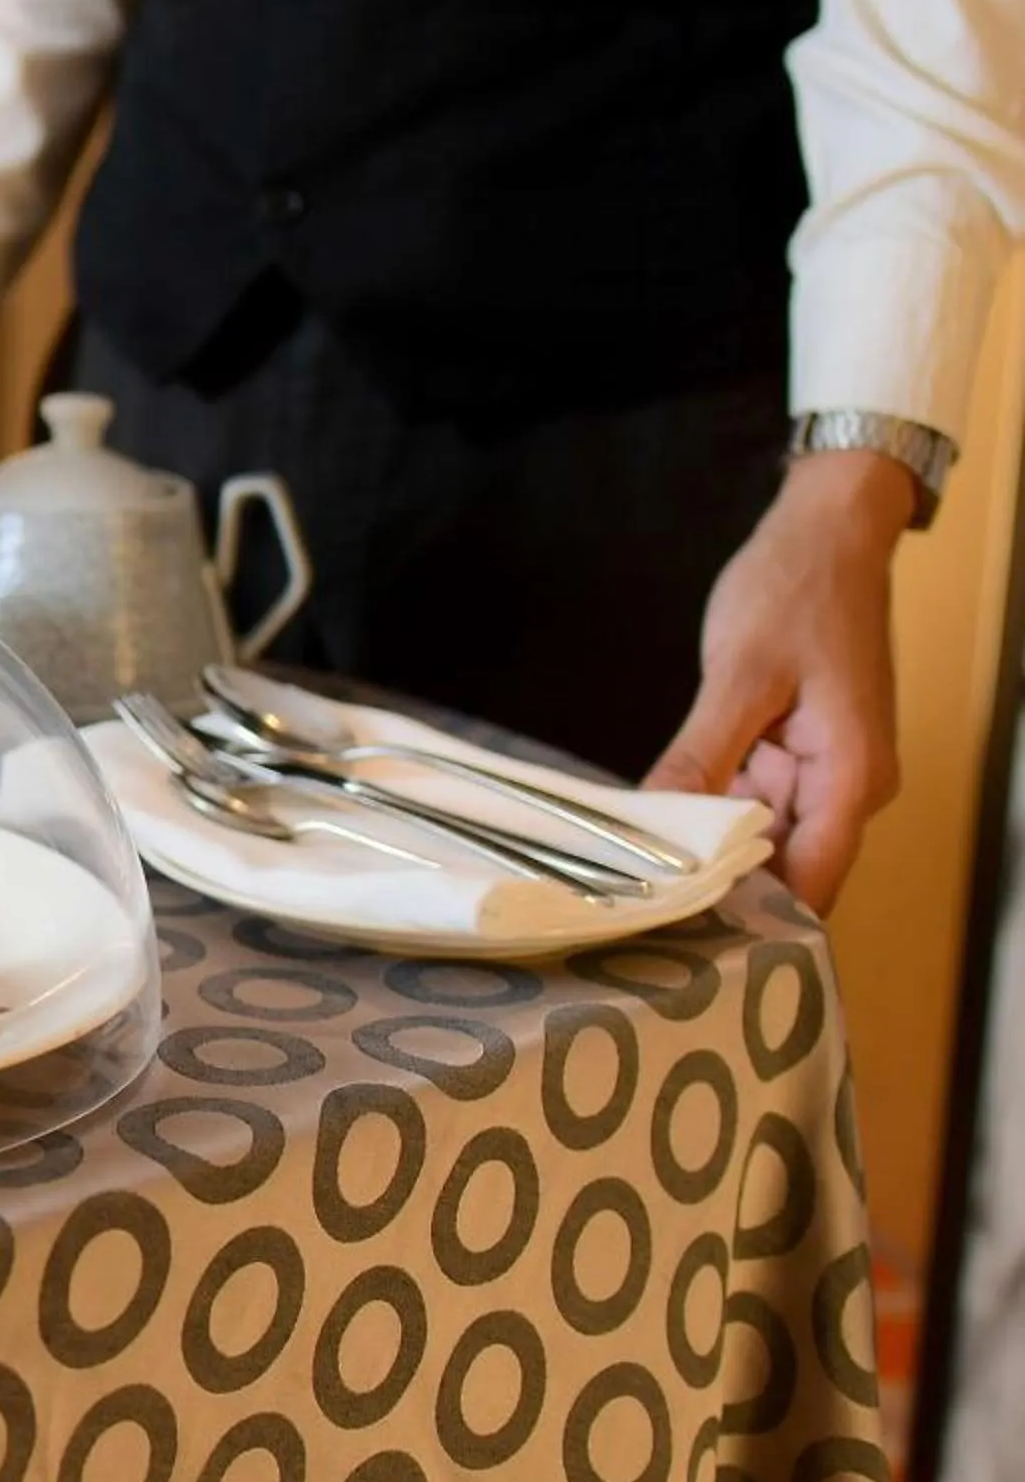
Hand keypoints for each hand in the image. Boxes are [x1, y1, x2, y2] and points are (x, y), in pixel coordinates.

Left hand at [644, 450, 915, 910]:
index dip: (754, 921)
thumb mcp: (739, 676)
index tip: (686, 948)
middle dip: (721, 897)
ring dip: (709, 858)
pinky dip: (710, 816)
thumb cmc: (794, 593)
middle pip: (786, 869)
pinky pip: (752, 802)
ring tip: (631, 893)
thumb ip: (702, 756)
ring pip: (763, 838)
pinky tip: (654, 837)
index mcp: (850, 778)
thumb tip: (658, 827)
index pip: (810, 883)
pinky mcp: (794, 752)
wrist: (828, 533)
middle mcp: (845, 788)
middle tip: (638, 928)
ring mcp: (820, 771)